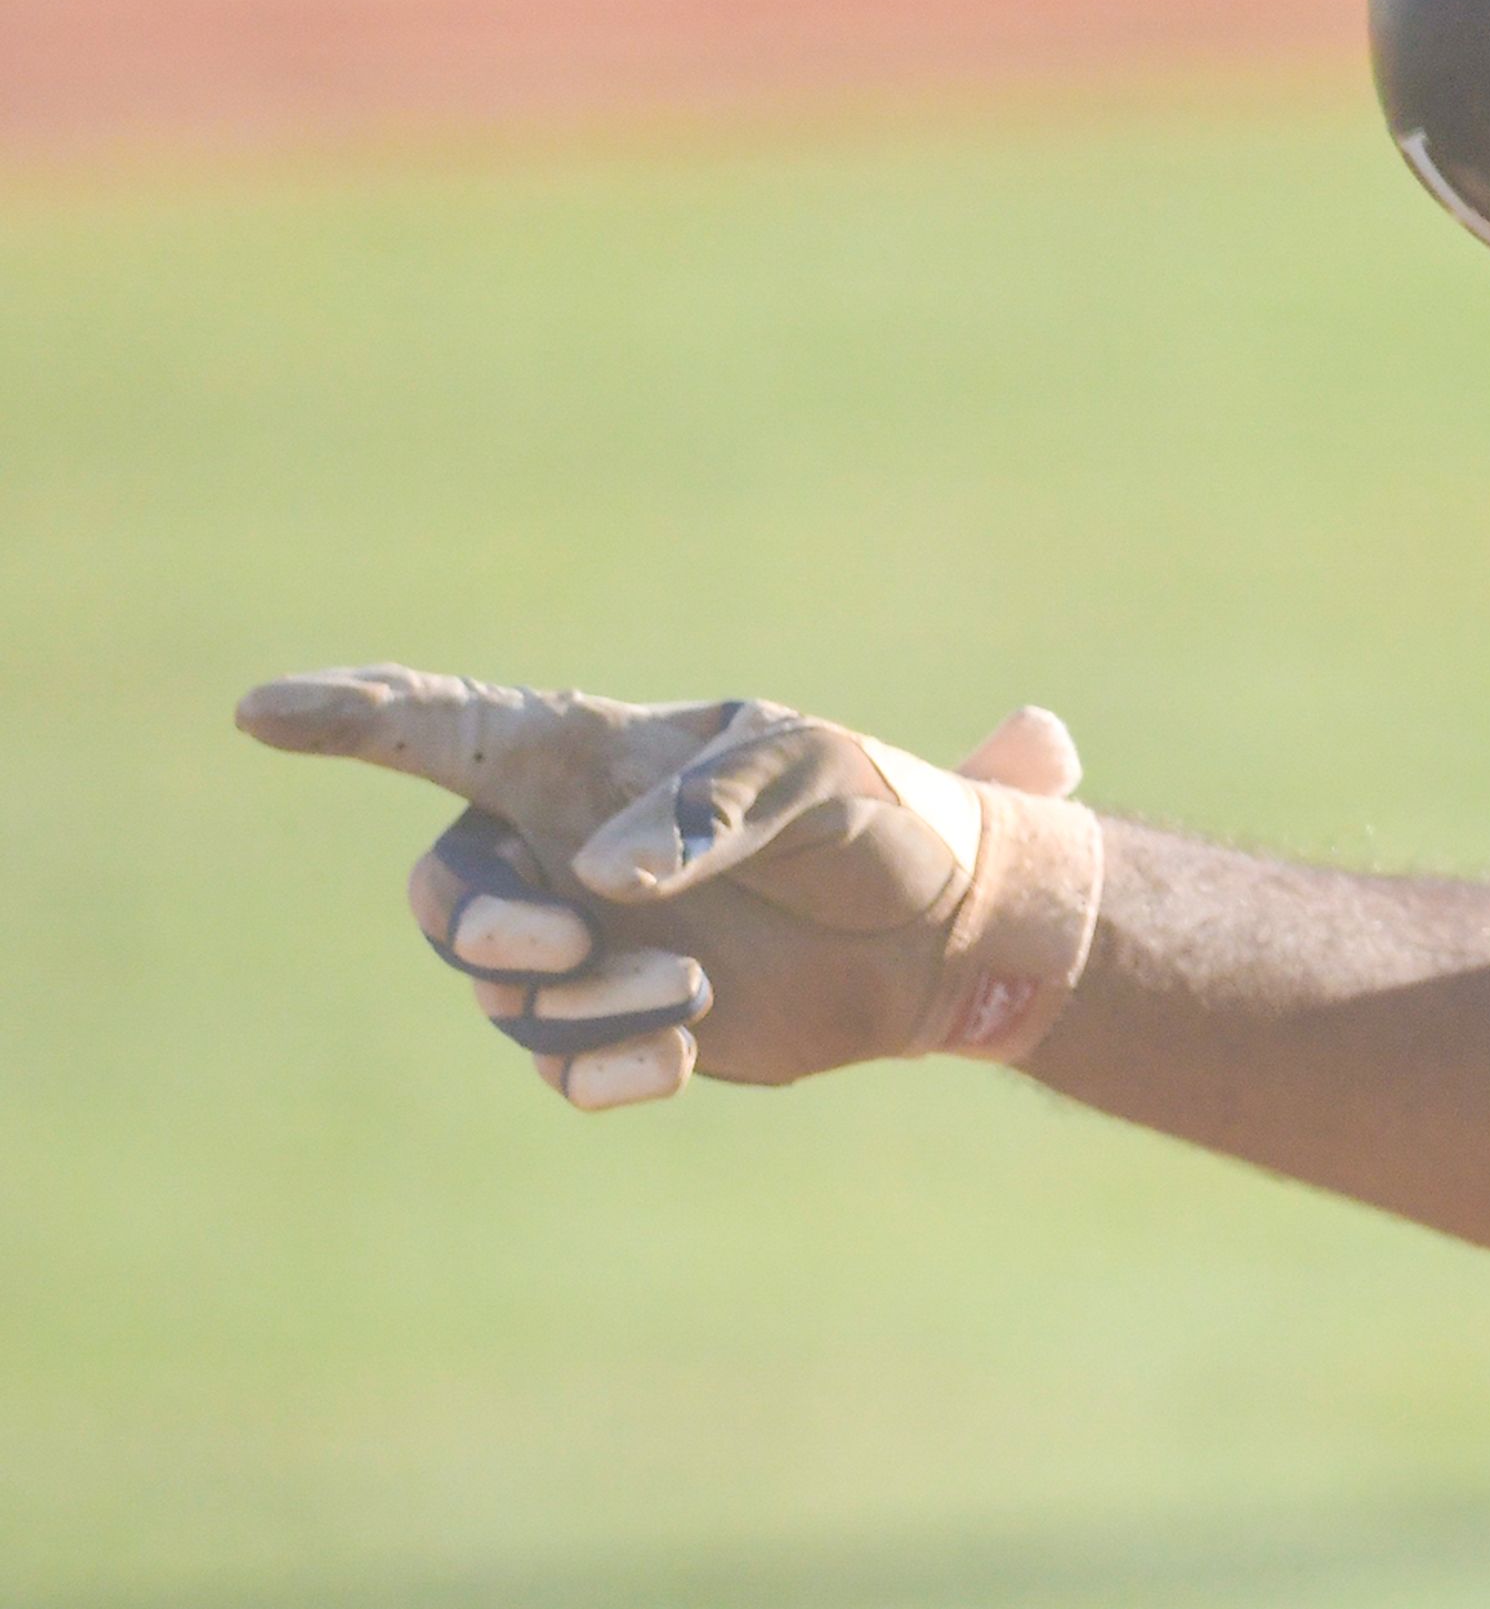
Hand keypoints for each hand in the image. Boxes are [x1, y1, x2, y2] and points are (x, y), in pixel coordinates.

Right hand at [237, 667, 1104, 1110]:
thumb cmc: (880, 815)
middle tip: (561, 941)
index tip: (257, 709)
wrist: (944, 930)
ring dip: (582, 1002)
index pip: (441, 726)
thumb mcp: (816, 780)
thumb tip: (600, 878)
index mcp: (593, 757)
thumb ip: (709, 808)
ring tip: (694, 986)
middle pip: (445, 894)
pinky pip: (560, 1066)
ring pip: (507, 993)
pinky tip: (682, 1054)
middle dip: (479, 927)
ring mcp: (589, 943)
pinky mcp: (625, 1025)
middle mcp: (565, 847)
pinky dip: (605, 1068)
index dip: (345, 716)